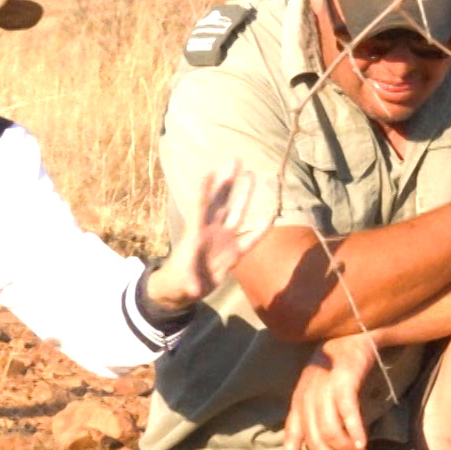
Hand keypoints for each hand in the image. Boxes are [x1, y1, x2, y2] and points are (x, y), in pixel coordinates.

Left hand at [145, 161, 271, 309]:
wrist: (184, 289)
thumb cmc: (179, 281)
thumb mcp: (183, 283)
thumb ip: (190, 283)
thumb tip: (195, 290)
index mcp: (195, 234)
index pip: (200, 208)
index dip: (204, 191)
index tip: (209, 172)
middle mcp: (211, 232)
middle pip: (222, 202)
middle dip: (228, 181)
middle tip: (234, 159)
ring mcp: (224, 240)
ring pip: (237, 213)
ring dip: (244, 194)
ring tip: (251, 173)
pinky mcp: (234, 253)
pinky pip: (250, 238)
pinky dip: (261, 228)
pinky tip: (271, 214)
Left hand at [279, 335, 377, 449]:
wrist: (352, 334)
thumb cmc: (338, 367)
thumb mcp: (321, 391)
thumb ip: (320, 415)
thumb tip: (330, 445)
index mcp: (300, 400)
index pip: (292, 431)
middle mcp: (308, 396)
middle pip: (314, 439)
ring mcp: (324, 389)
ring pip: (330, 431)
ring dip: (345, 448)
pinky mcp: (343, 382)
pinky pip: (347, 414)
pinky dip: (355, 432)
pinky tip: (363, 443)